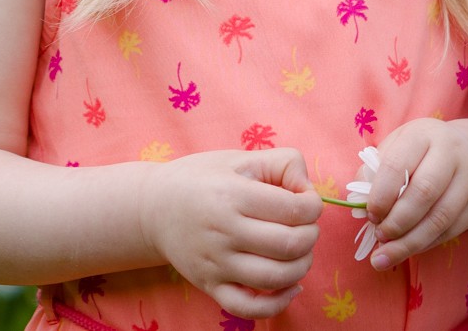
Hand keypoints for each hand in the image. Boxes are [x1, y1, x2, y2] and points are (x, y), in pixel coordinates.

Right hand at [138, 148, 321, 318]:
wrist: (153, 208)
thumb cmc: (201, 178)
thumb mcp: (239, 159)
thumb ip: (281, 163)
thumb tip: (308, 190)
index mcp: (233, 194)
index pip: (294, 210)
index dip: (313, 207)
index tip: (307, 203)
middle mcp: (224, 231)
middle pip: (289, 244)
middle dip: (311, 235)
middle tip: (305, 226)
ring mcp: (216, 263)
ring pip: (275, 277)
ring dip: (302, 266)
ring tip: (299, 251)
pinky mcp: (210, 286)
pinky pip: (248, 308)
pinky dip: (278, 303)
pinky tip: (290, 286)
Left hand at [358, 119, 467, 270]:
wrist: (466, 153)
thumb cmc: (418, 153)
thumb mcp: (395, 149)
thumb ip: (373, 172)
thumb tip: (359, 203)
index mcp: (422, 135)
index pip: (399, 165)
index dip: (381, 194)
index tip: (370, 215)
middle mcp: (451, 152)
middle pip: (424, 192)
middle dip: (397, 221)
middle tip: (379, 237)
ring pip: (440, 217)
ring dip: (410, 242)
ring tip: (386, 256)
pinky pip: (451, 231)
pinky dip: (425, 244)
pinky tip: (407, 250)